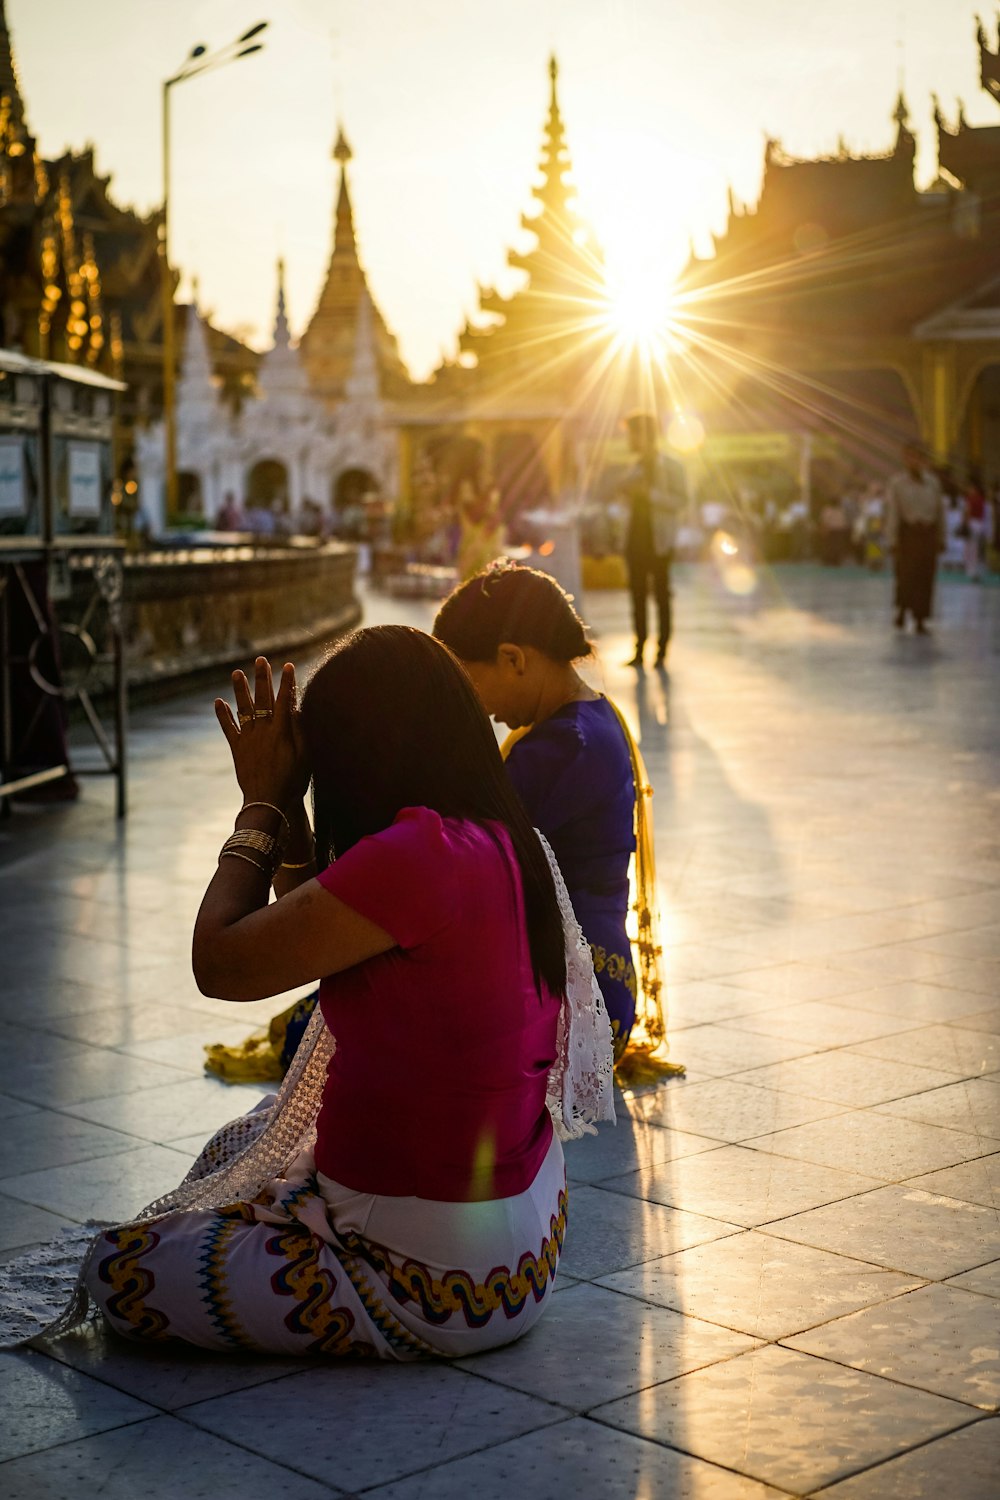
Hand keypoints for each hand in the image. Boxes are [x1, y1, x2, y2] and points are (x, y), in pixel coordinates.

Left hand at [214, 657, 308, 809]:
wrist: (267, 801)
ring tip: (236, 672)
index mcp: (281, 732)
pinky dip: (223, 715)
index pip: (285, 701)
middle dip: (263, 678)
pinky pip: (228, 728)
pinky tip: (219, 701)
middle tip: (261, 660)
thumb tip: (296, 709)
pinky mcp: (237, 748)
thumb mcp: (304, 756)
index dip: (287, 683)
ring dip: (240, 690)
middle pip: (263, 699)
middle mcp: (263, 731)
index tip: (289, 666)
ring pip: (244, 708)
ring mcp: (248, 738)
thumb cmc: (292, 781)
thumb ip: (299, 731)